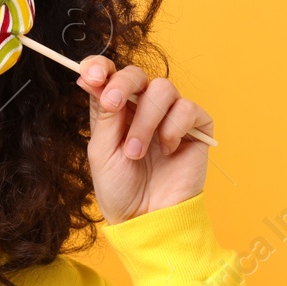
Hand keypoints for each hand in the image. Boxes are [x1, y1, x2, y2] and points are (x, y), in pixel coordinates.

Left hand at [76, 55, 212, 223]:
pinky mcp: (195, 126)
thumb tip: (92, 78)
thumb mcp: (101, 152)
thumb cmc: (120, 190)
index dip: (100, 67)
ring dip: (145, 120)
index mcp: (116, 110)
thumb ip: (102, 114)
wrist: (147, 218)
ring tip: (136, 152)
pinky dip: (173, 127)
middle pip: (136, 74)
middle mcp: (142, 108)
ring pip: (162, 89)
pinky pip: (187, 108)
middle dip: (122, 85)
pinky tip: (167, 150)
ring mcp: (170, 115)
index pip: (109, 75)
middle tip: (113, 104)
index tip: (91, 74)